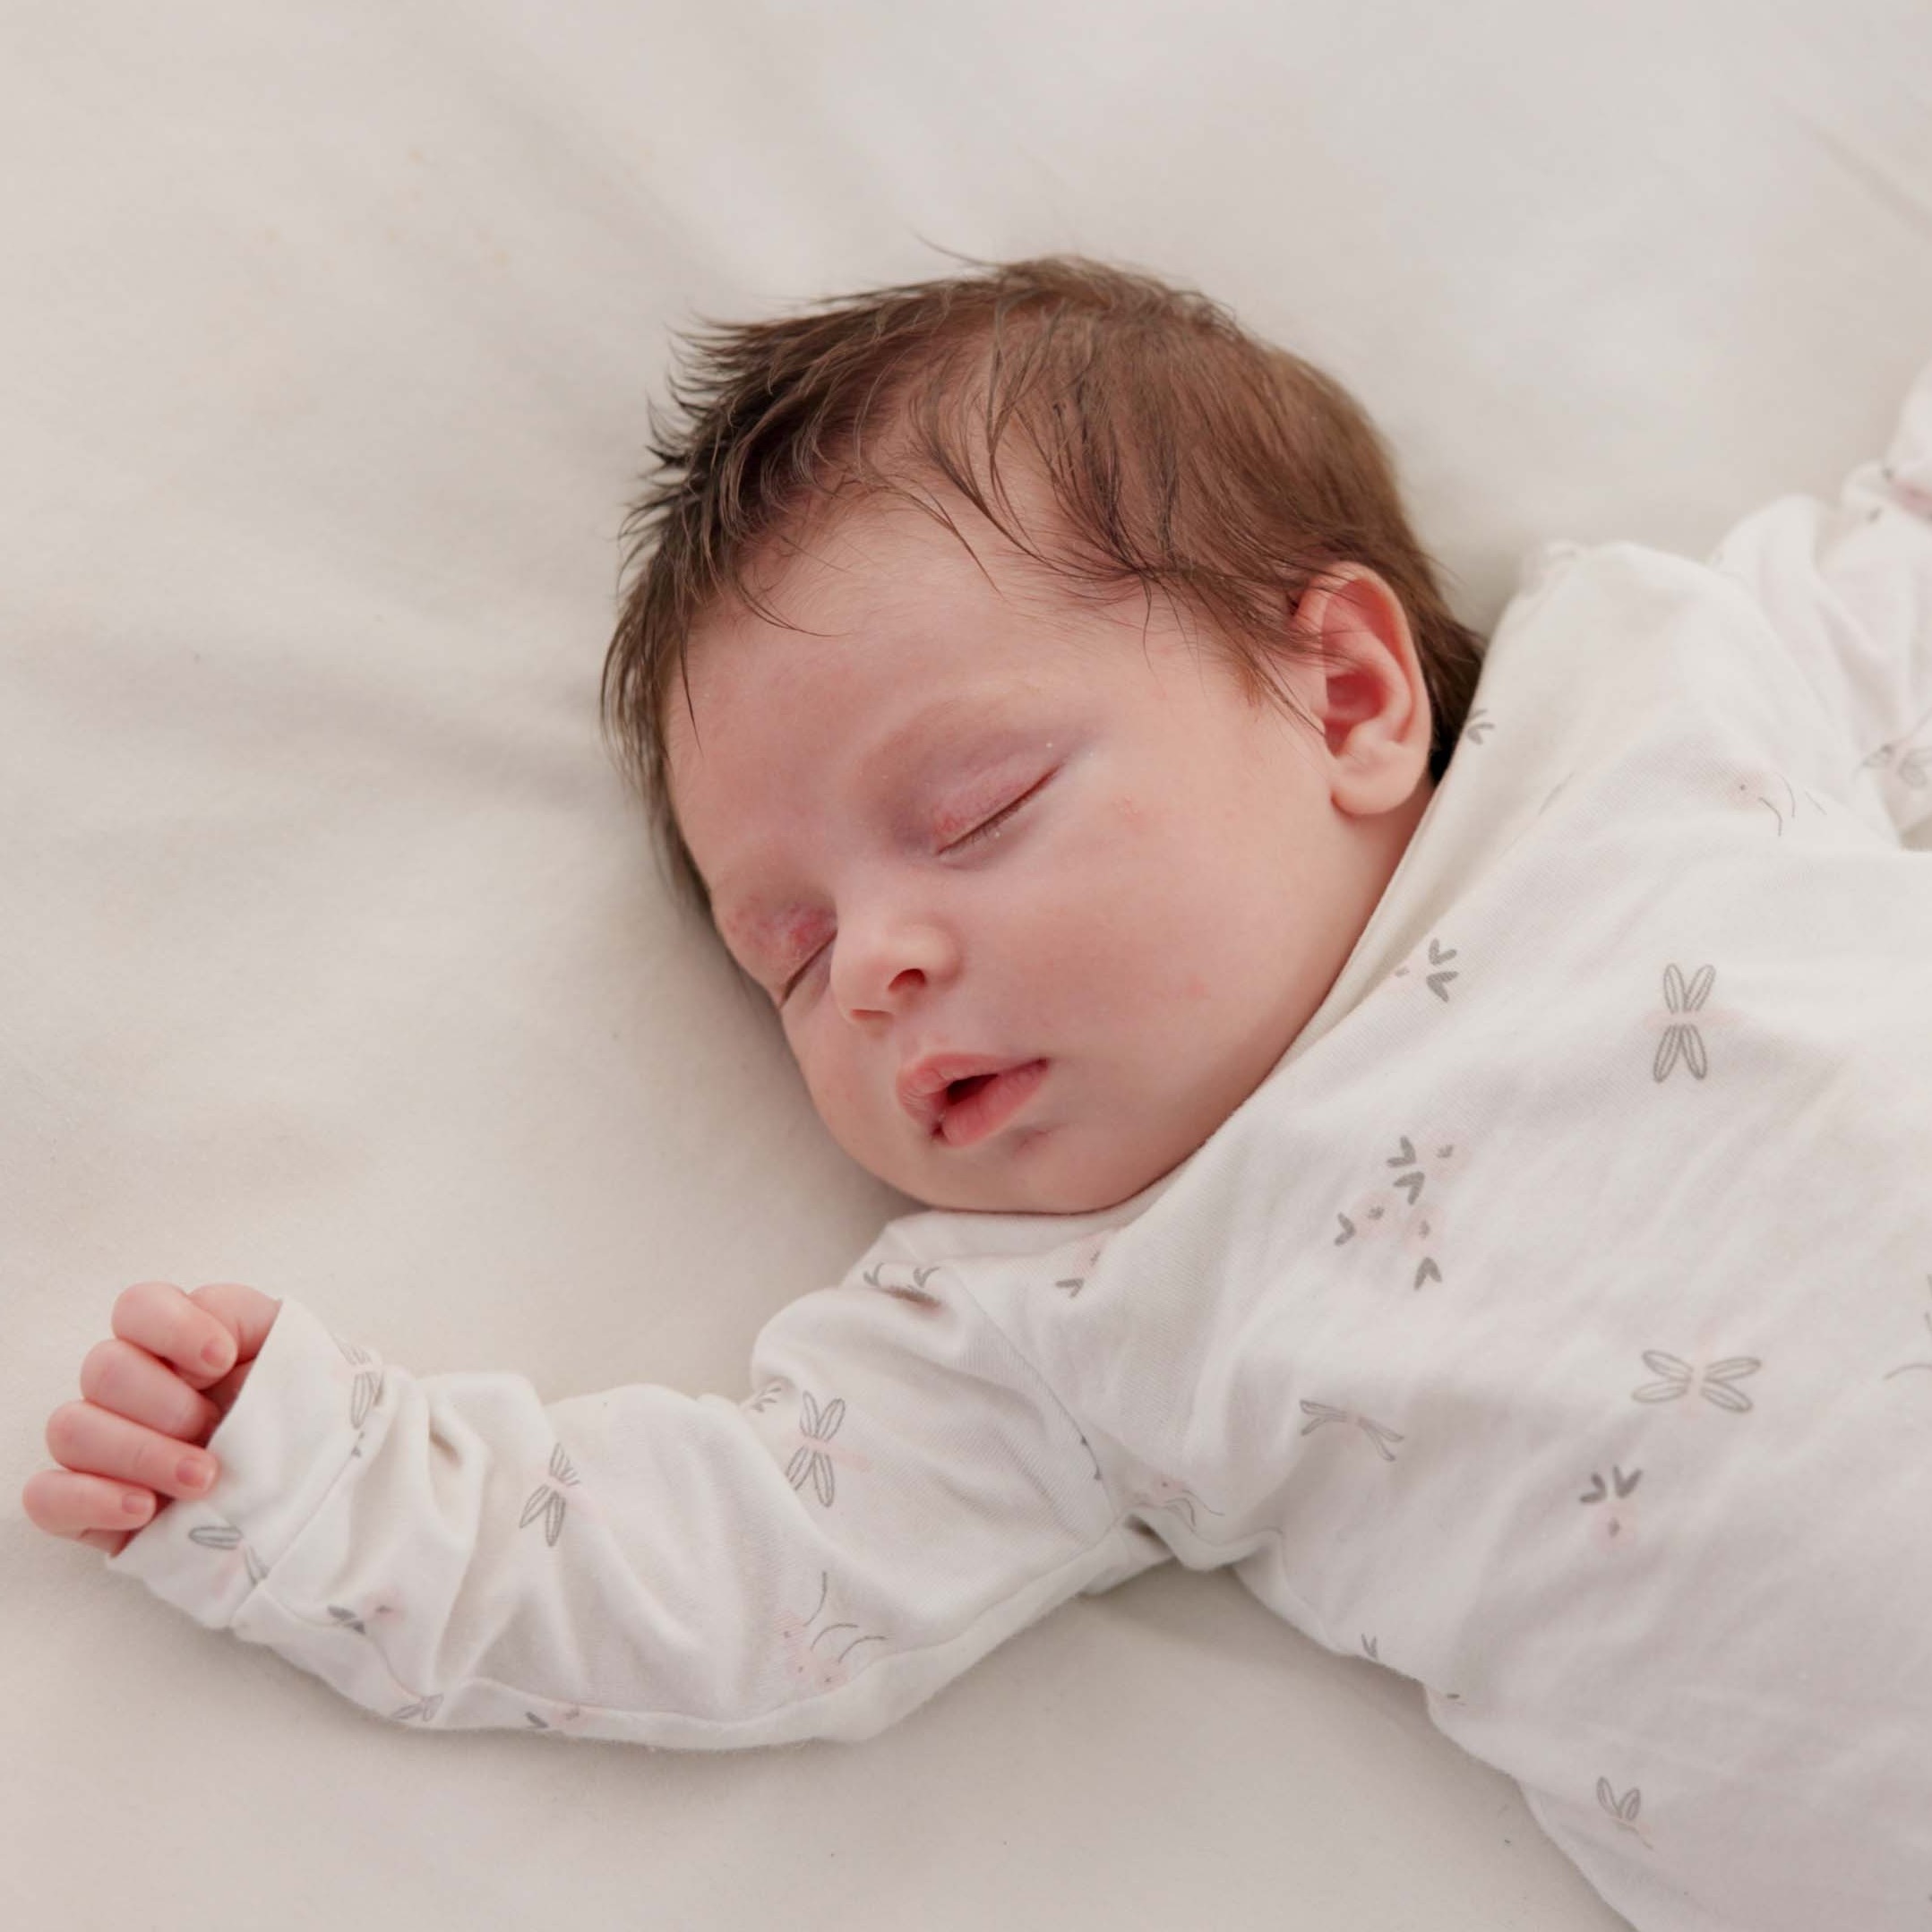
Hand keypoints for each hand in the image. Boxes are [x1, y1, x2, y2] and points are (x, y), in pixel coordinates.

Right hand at [23, 1280, 282, 1557]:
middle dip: (166, 1403)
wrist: (307, 1488)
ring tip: (203, 1479)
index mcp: (172, 1341)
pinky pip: (46, 1496)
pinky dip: (92, 1500)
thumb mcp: (293, 1354)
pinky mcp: (84, 1505)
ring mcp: (99, 1445)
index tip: (222, 1359)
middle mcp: (125, 1387)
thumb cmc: (295, 1412)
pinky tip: (146, 1508)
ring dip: (141, 1454)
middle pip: (102, 1369)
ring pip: (70, 1430)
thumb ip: (252, 1324)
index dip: (173, 1328)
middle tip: (217, 1429)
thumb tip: (210, 1343)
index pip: (137, 1307)